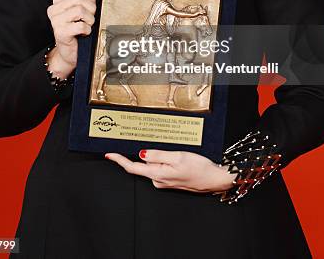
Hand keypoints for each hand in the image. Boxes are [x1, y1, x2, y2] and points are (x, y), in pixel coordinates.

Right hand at [46, 0, 96, 69]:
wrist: (70, 52)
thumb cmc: (78, 30)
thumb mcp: (80, 11)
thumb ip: (85, 0)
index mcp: (58, 0)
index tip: (90, 8)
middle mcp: (54, 9)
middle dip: (91, 8)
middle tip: (90, 19)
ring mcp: (55, 21)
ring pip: (80, 10)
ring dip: (89, 20)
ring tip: (86, 26)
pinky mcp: (60, 33)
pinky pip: (81, 26)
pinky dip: (88, 30)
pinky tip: (84, 34)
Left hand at [105, 149, 236, 193]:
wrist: (214, 179)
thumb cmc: (199, 168)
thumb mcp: (177, 157)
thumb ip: (157, 155)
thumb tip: (141, 155)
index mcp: (158, 174)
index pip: (132, 167)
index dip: (119, 160)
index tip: (109, 154)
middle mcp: (159, 180)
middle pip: (141, 166)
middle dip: (136, 155)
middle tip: (130, 141)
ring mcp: (165, 181)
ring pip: (152, 166)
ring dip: (151, 157)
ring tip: (155, 144)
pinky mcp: (171, 180)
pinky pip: (160, 168)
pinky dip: (160, 160)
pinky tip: (167, 154)